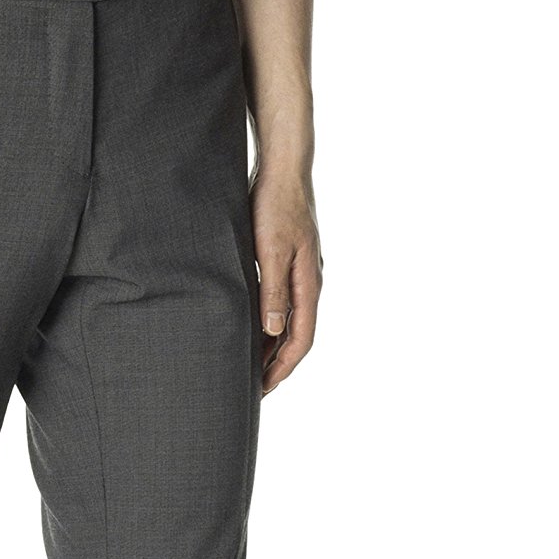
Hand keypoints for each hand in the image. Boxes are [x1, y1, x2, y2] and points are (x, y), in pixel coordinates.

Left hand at [251, 164, 321, 394]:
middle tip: (252, 387)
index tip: (263, 390)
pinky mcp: (289, 260)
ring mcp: (302, 271)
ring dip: (272, 345)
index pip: (301, 339)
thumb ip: (272, 290)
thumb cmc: (275, 206)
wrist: (283, 169)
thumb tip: (273, 331)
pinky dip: (268, 321)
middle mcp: (309, 282)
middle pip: (297, 335)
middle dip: (277, 364)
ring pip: (289, 320)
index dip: (282, 368)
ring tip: (249, 365)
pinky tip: (251, 326)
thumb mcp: (269, 250)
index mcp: (308, 283)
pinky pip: (282, 302)